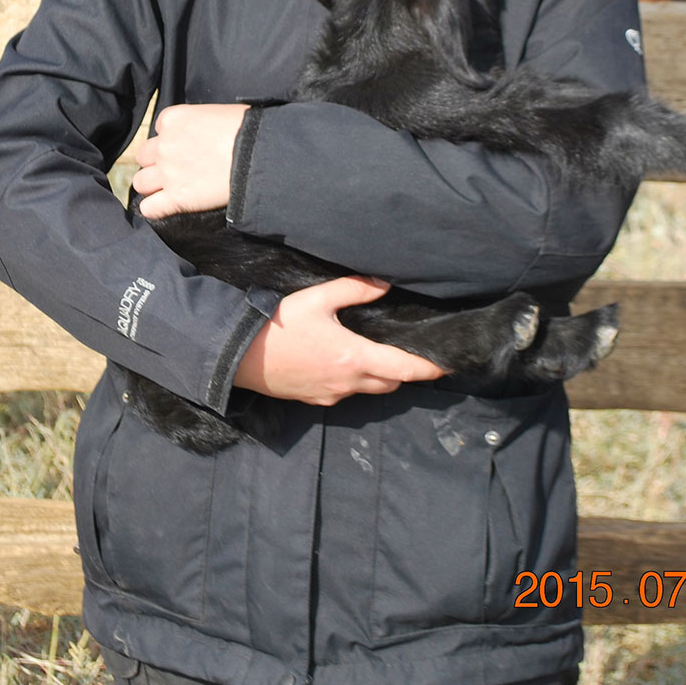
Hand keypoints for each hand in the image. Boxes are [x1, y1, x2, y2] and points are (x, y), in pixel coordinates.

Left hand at [131, 102, 245, 218]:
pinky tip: (166, 207)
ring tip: (170, 188)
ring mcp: (167, 173)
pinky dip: (155, 209)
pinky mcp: (176, 198)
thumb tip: (206, 131)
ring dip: (152, 185)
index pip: (160, 127)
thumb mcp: (219, 113)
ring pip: (140, 182)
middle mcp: (165, 145)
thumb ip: (202, 123)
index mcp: (175, 119)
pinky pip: (149, 208)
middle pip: (143, 155)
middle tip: (176, 167)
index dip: (172, 136)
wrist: (258, 154)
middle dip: (156, 161)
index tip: (187, 143)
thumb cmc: (247, 129)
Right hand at [234, 276, 447, 403]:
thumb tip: (383, 284)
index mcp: (353, 357)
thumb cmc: (278, 326)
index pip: (403, 368)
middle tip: (412, 354)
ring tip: (381, 355)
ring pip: (368, 390)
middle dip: (405, 372)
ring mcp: (330, 395)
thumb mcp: (317, 299)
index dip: (428, 368)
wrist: (238, 356)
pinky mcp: (315, 400)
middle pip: (390, 383)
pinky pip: (345, 393)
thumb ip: (354, 290)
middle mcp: (347, 382)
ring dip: (380, 377)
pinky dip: (355, 381)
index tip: (446, 364)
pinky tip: (345, 362)